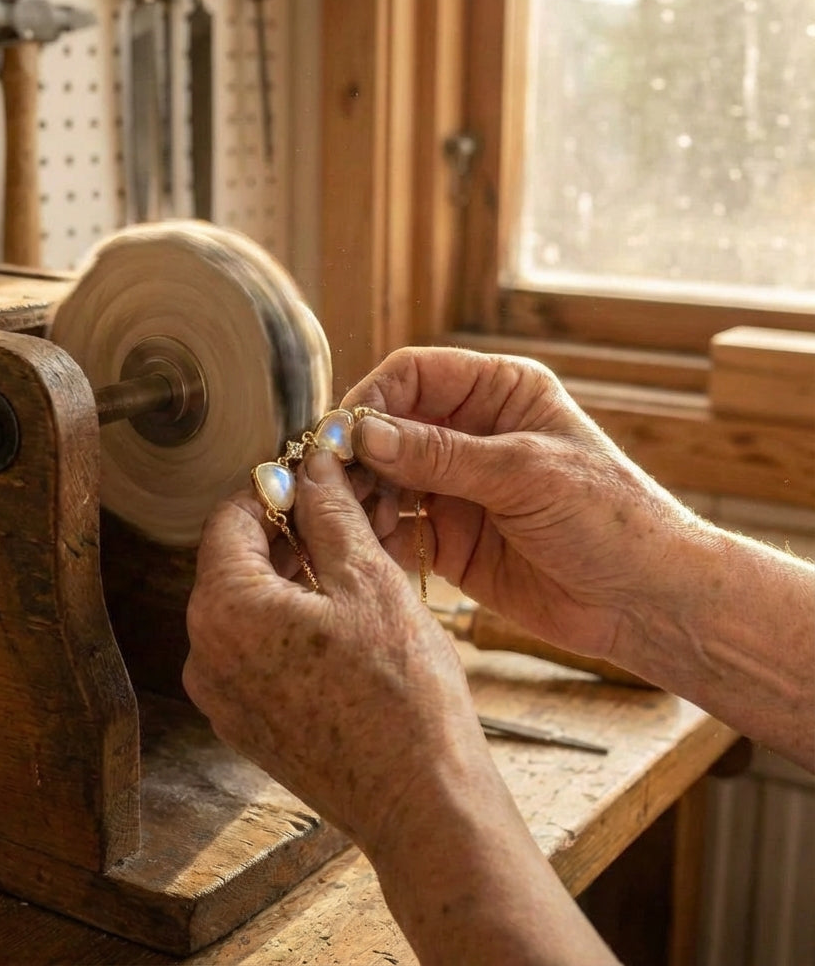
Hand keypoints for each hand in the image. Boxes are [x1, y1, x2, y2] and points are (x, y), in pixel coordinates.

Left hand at [183, 448, 487, 852]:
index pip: (229, 519)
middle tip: (342, 512)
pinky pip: (258, 650)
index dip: (274, 488)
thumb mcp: (368, 580)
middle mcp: (205, 656)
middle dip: (288, 531)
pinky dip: (291, 621)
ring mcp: (223, 697)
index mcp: (223, 611)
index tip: (313, 476)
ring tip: (352, 559)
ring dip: (294, 575)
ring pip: (250, 607)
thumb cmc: (401, 695)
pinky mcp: (248, 724)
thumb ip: (330, 512)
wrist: (422, 803)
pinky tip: (343, 613)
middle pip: (236, 563)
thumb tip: (314, 465)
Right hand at [341, 347, 700, 659]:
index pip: (414, 375)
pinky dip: (375, 537)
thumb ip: (441, 455)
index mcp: (500, 393)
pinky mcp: (448, 540)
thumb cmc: (610, 518)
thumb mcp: (525, 473)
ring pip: (384, 480)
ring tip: (349, 520)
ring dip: (361, 497)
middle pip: (389, 428)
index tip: (343, 433)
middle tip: (329, 482)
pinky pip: (395, 530)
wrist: (646, 601)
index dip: (373, 399)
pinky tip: (365, 548)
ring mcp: (456, 489)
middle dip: (357, 453)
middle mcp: (471, 434)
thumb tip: (364, 435)